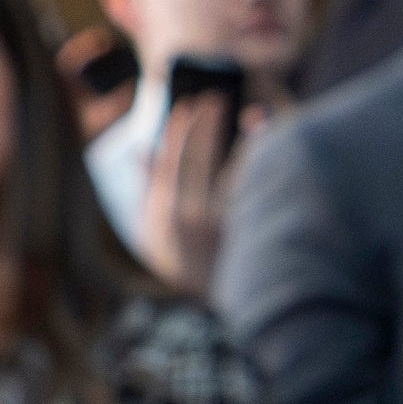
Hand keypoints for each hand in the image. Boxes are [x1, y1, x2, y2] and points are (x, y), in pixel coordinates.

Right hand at [140, 90, 247, 300]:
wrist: (212, 305)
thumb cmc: (183, 260)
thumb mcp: (155, 230)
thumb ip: (148, 189)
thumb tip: (140, 152)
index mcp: (162, 212)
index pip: (167, 160)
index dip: (175, 130)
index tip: (184, 107)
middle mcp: (186, 214)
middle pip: (194, 156)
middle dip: (202, 124)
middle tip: (212, 98)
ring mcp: (216, 220)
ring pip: (223, 166)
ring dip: (229, 135)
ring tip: (239, 110)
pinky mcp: (242, 226)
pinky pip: (249, 182)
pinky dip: (255, 155)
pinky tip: (261, 134)